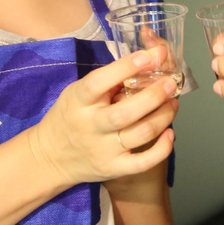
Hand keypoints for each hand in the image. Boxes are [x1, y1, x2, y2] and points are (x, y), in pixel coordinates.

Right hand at [28, 50, 177, 186]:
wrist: (50, 158)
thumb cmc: (69, 116)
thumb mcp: (77, 93)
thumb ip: (108, 81)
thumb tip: (146, 62)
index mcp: (79, 101)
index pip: (100, 82)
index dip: (125, 67)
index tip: (149, 56)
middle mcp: (91, 126)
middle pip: (126, 113)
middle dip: (154, 95)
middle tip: (171, 82)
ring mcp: (103, 150)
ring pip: (141, 134)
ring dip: (163, 116)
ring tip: (173, 103)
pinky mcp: (113, 169)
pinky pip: (143, 163)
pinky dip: (162, 149)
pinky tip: (170, 133)